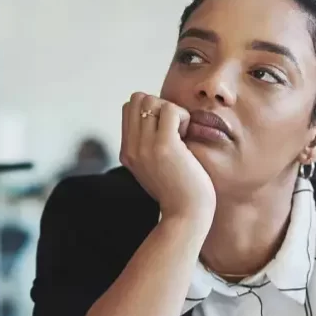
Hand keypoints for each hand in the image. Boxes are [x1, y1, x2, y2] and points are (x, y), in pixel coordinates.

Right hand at [121, 92, 215, 221]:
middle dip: (159, 105)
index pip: (129, 109)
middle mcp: (131, 148)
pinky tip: (187, 137)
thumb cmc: (181, 192)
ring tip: (181, 134)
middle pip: (136, 99)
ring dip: (171, 110)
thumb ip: (150, 146)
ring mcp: (145, 147)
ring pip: (150, 100)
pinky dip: (183, 116)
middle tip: (174, 129)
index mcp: (127, 153)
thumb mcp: (156, 168)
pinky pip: (170, 109)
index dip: (151, 111)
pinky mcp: (164, 146)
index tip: (167, 131)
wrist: (186, 216)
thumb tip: (161, 118)